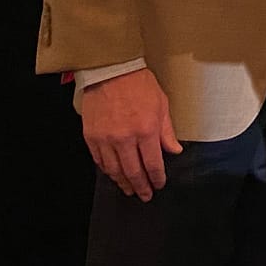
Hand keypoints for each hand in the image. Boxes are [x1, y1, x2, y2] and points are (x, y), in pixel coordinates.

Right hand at [79, 68, 181, 199]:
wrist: (111, 70)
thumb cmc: (139, 84)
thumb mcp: (161, 104)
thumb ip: (167, 131)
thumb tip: (174, 151)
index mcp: (146, 130)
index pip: (153, 164)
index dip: (157, 178)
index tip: (159, 184)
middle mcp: (125, 139)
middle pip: (133, 172)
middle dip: (141, 187)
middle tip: (145, 195)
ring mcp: (106, 139)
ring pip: (115, 170)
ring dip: (123, 183)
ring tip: (129, 190)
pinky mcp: (91, 137)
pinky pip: (100, 161)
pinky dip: (108, 171)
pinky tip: (114, 175)